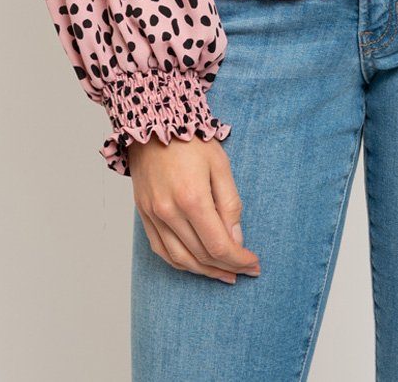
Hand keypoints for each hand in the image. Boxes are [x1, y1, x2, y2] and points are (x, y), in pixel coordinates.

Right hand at [129, 135, 261, 284]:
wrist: (152, 123)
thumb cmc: (190, 140)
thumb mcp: (221, 165)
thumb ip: (230, 204)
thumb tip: (236, 240)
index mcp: (192, 198)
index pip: (219, 245)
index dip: (239, 260)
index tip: (254, 264)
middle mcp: (169, 212)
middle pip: (201, 256)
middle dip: (227, 267)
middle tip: (245, 270)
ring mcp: (153, 215)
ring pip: (180, 259)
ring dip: (204, 271)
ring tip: (224, 274)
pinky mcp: (144, 214)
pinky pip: (161, 250)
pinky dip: (180, 263)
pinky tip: (196, 264)